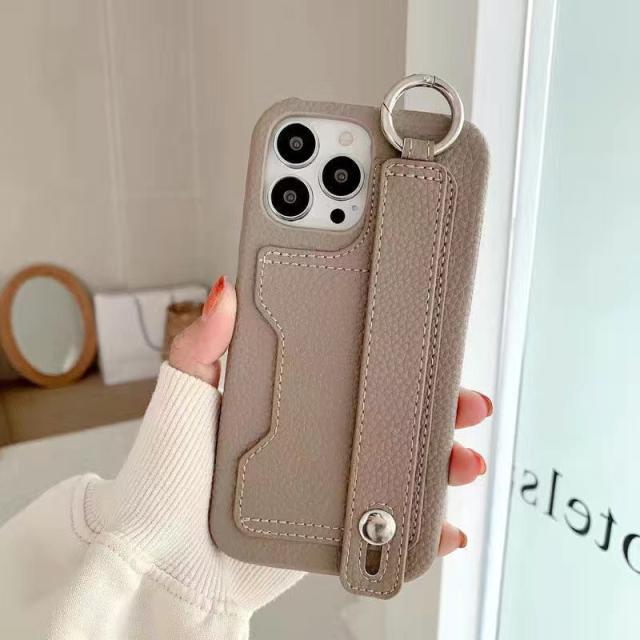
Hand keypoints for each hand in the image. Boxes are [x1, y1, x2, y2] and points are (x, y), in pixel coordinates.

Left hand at [170, 277, 490, 559]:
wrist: (163, 559)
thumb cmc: (165, 479)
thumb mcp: (183, 398)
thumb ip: (204, 346)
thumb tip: (226, 291)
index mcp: (287, 401)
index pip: (352, 369)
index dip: (394, 357)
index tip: (426, 342)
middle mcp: (314, 440)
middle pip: (388, 417)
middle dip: (436, 408)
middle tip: (462, 401)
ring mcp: (327, 485)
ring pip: (399, 468)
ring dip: (441, 464)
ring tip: (461, 460)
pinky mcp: (331, 531)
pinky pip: (387, 528)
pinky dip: (423, 528)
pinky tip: (444, 524)